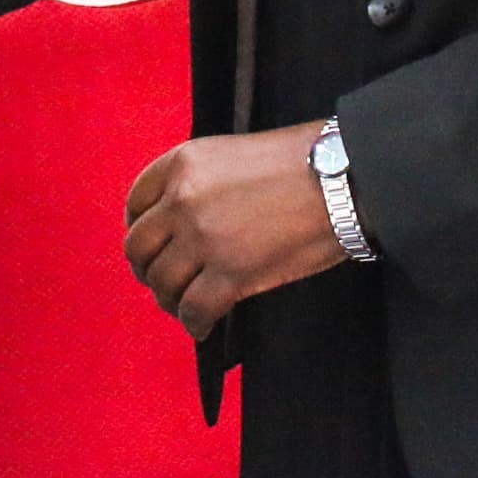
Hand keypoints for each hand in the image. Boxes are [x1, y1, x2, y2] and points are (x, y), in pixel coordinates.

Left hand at [123, 121, 348, 340]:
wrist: (342, 179)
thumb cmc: (302, 161)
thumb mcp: (233, 153)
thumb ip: (200, 181)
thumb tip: (184, 218)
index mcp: (183, 163)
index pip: (135, 202)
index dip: (138, 230)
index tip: (150, 245)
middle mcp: (183, 199)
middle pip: (140, 248)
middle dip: (148, 269)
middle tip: (164, 280)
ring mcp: (204, 239)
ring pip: (162, 283)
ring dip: (170, 299)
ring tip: (186, 304)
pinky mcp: (230, 274)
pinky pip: (194, 310)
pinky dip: (195, 323)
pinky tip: (204, 324)